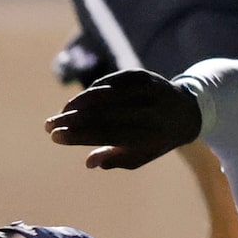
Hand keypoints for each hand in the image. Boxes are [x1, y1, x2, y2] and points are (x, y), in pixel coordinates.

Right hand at [47, 68, 202, 169]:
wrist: (188, 111)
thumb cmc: (157, 139)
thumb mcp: (141, 155)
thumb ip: (115, 159)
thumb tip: (88, 162)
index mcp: (149, 134)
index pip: (107, 134)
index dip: (78, 134)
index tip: (55, 136)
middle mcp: (149, 110)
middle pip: (103, 114)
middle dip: (72, 119)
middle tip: (48, 125)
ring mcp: (147, 89)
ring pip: (105, 95)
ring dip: (78, 103)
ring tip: (61, 113)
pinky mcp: (143, 75)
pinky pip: (111, 82)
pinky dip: (92, 91)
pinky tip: (78, 102)